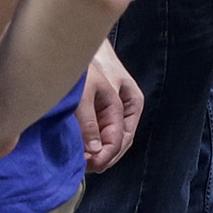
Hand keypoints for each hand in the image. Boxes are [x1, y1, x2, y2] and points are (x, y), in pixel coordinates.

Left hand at [79, 43, 143, 174]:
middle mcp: (128, 109)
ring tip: (81, 164)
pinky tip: (81, 152)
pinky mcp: (105, 111)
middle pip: (120, 144)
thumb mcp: (87, 93)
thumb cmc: (89, 64)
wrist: (80, 43)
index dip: (106, 155)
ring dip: (99, 155)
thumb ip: (90, 122)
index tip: (88, 165)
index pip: (121, 138)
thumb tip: (95, 151)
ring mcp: (118, 110)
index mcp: (131, 102)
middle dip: (103, 159)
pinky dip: (95, 146)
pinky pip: (104, 134)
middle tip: (83, 169)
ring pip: (113, 141)